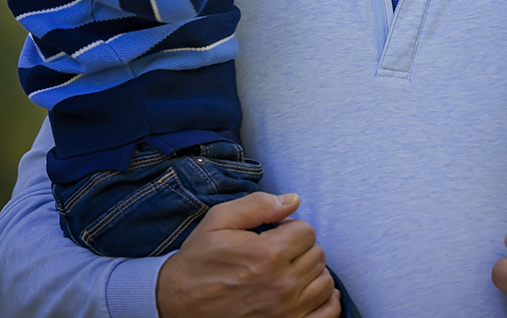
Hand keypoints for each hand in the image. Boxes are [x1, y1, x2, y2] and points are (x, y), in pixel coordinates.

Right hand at [155, 192, 339, 317]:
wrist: (178, 303)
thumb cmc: (198, 262)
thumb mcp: (218, 221)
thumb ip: (258, 204)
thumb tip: (293, 200)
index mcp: (266, 254)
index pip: (307, 230)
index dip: (291, 228)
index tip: (276, 234)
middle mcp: (280, 284)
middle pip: (317, 255)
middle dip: (301, 248)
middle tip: (280, 253)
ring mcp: (286, 311)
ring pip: (325, 282)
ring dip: (311, 273)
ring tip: (289, 271)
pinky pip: (328, 313)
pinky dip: (325, 301)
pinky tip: (308, 292)